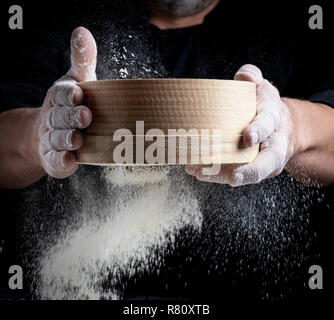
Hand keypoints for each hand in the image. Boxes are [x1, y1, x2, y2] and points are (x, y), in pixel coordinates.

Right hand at [37, 27, 96, 177]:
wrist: (50, 133)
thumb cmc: (70, 105)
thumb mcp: (76, 80)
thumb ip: (82, 60)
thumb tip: (82, 31)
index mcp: (61, 98)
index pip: (63, 94)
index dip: (69, 94)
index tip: (79, 93)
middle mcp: (55, 118)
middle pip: (60, 117)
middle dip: (71, 117)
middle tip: (85, 116)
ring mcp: (53, 140)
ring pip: (58, 139)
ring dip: (67, 139)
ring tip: (78, 139)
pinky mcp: (55, 159)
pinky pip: (56, 162)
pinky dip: (61, 161)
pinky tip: (69, 160)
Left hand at [185, 64, 294, 185]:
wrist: (278, 127)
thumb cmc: (265, 107)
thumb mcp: (262, 88)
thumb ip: (252, 77)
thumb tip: (243, 76)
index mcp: (274, 121)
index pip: (268, 126)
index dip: (259, 131)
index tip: (247, 137)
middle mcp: (271, 146)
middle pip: (265, 163)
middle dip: (249, 171)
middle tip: (233, 176)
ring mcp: (260, 161)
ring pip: (245, 173)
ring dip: (222, 175)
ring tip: (199, 172)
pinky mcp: (247, 169)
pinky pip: (232, 174)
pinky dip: (214, 175)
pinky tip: (197, 171)